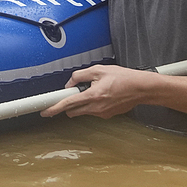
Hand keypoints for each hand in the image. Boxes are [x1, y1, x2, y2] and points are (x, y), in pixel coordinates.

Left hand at [41, 63, 156, 118]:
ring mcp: (102, 114)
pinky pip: (93, 111)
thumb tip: (70, 82)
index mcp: (92, 96)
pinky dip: (92, 104)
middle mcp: (96, 108)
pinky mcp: (107, 116)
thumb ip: (80, 75)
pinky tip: (103, 94)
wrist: (141, 89)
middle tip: (76, 91)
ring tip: (95, 90)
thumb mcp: (99, 70)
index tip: (45, 111)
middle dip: (69, 103)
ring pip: (83, 111)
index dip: (54, 108)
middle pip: (72, 111)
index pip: (67, 104)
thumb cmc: (123, 78)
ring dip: (82, 102)